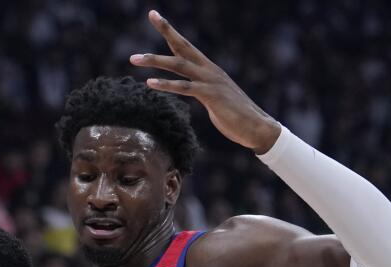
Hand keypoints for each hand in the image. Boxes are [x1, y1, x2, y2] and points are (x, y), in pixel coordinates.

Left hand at [131, 10, 280, 153]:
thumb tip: (192, 90)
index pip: (185, 46)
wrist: (256, 127)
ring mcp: (210, 81)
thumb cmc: (235, 116)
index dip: (170, 31)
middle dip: (166, 30)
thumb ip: (201, 90)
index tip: (155, 15)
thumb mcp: (214, 98)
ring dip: (155, 60)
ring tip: (134, 59)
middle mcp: (209, 70)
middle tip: (151, 15)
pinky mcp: (211, 96)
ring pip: (179, 65)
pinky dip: (166, 85)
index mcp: (209, 69)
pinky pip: (184, 88)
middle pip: (183, 46)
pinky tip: (150, 83)